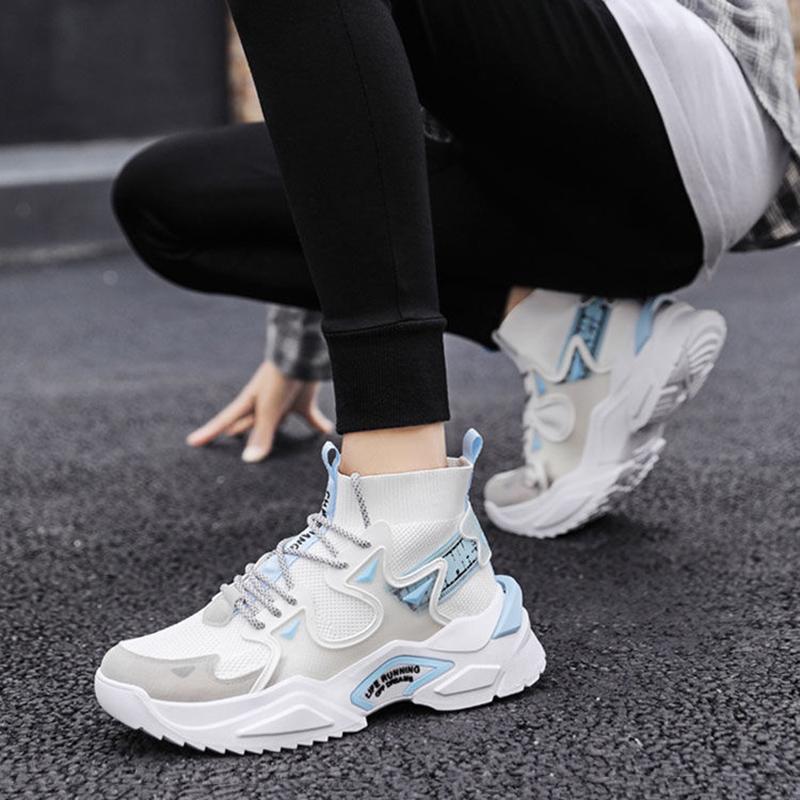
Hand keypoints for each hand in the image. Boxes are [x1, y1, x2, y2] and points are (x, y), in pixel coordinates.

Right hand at [186, 361, 333, 461]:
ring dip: (277, 434)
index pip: (224, 421)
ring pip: (277, 423)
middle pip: (249, 424)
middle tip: (231, 446)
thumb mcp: (269, 408)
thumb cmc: (281, 378)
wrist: (304, 354)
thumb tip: (248, 460)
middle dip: (240, 434)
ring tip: (274, 450)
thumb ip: (262, 433)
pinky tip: (325, 430)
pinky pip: (309, 416)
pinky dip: (316, 424)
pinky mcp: (302, 400)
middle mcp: (263, 404)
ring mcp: (283, 402)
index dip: (209, 433)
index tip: (192, 442)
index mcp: (249, 404)